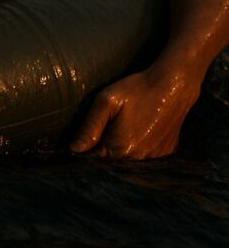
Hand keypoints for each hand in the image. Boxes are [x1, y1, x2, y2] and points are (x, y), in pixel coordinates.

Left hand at [69, 65, 200, 159]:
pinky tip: (139, 131)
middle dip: (103, 151)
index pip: (94, 161)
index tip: (85, 139)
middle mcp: (138, 160)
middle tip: (106, 128)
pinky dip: (138, 149)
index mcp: (120, 149)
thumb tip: (73, 149)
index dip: (86, 151)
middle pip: (111, 163)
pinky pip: (145, 158)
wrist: (173, 85)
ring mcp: (154, 158)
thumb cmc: (137, 89)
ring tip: (124, 128)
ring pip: (128, 162)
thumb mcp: (106, 101)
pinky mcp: (166, 153)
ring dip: (121, 152)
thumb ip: (89, 127)